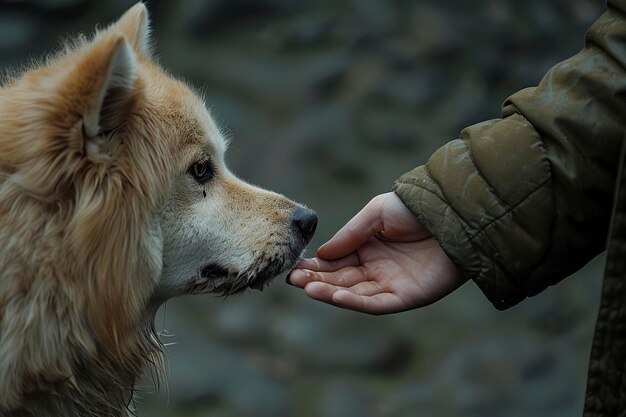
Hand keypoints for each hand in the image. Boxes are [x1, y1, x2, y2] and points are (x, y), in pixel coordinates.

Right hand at [288, 192, 465, 313]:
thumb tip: (321, 254)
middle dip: (316, 280)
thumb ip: (349, 234)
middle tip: (293, 279)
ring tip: (307, 288)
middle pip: (340, 279)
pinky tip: (334, 296)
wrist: (452, 214)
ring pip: (353, 293)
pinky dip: (354, 302)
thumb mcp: (375, 214)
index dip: (314, 266)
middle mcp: (375, 268)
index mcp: (367, 248)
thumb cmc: (414, 208)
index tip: (293, 268)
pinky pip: (375, 303)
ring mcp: (389, 284)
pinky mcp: (405, 297)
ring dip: (329, 292)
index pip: (335, 262)